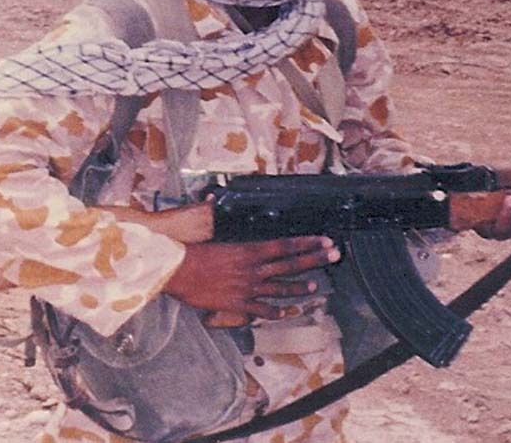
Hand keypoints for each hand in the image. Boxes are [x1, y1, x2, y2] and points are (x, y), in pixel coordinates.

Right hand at [163, 235, 340, 318]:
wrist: (177, 272)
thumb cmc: (192, 251)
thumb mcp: (211, 233)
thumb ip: (219, 220)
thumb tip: (212, 198)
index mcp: (248, 251)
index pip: (285, 245)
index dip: (307, 243)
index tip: (323, 240)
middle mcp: (253, 270)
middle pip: (290, 265)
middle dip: (315, 259)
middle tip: (333, 256)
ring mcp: (247, 289)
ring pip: (280, 289)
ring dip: (299, 287)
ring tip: (315, 286)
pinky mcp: (238, 304)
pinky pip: (261, 310)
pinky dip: (274, 312)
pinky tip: (284, 312)